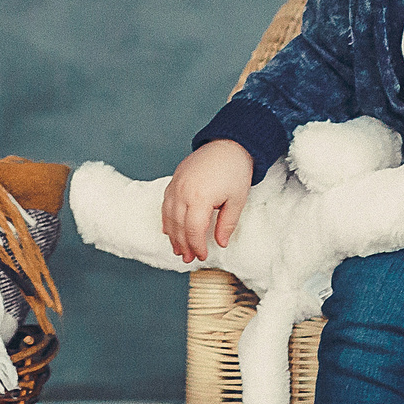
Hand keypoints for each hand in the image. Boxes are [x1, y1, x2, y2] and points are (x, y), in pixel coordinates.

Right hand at [161, 140, 254, 263]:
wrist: (228, 145)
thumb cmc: (235, 171)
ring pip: (169, 216)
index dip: (197, 246)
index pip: (194, 230)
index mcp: (200, 197)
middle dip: (183, 244)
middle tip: (187, 258)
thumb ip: (226, 224)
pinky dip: (166, 218)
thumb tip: (220, 243)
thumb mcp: (237, 200)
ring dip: (172, 235)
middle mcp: (183, 191)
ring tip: (178, 248)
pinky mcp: (174, 179)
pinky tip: (169, 229)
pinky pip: (165, 203)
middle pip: (178, 226)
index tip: (202, 255)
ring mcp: (176, 184)